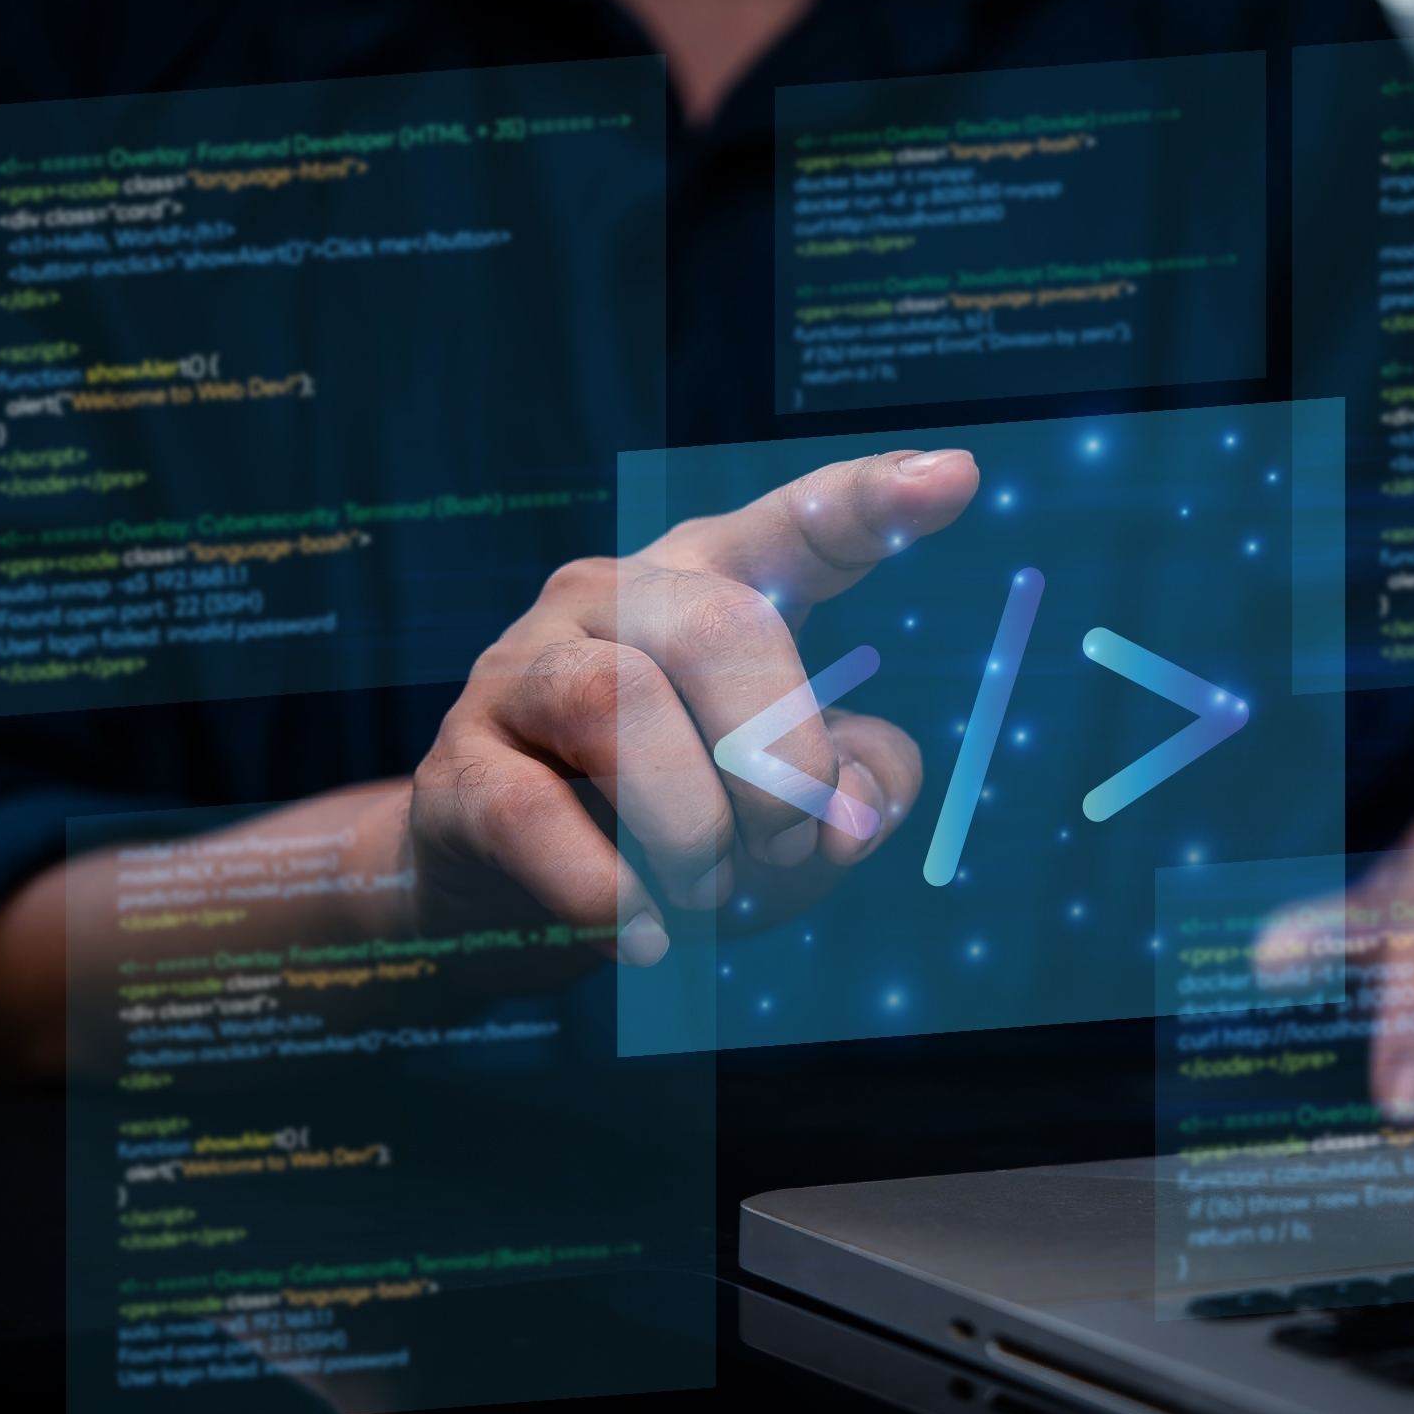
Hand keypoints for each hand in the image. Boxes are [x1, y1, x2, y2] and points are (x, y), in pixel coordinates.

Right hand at [405, 448, 978, 963]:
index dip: (872, 504)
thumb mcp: (792, 815)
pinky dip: (607, 893)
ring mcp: (520, 672)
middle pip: (718, 626)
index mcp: (707, 588)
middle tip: (791, 846)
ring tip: (706, 892)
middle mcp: (608, 601)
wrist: (502, 898)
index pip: (794, 527)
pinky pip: (532, 815)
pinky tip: (640, 934)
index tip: (955, 479)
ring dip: (689, 823)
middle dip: (779, 755)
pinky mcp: (458, 767)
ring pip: (618, 703)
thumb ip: (860, 791)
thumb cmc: (667, 829)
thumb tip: (851, 815)